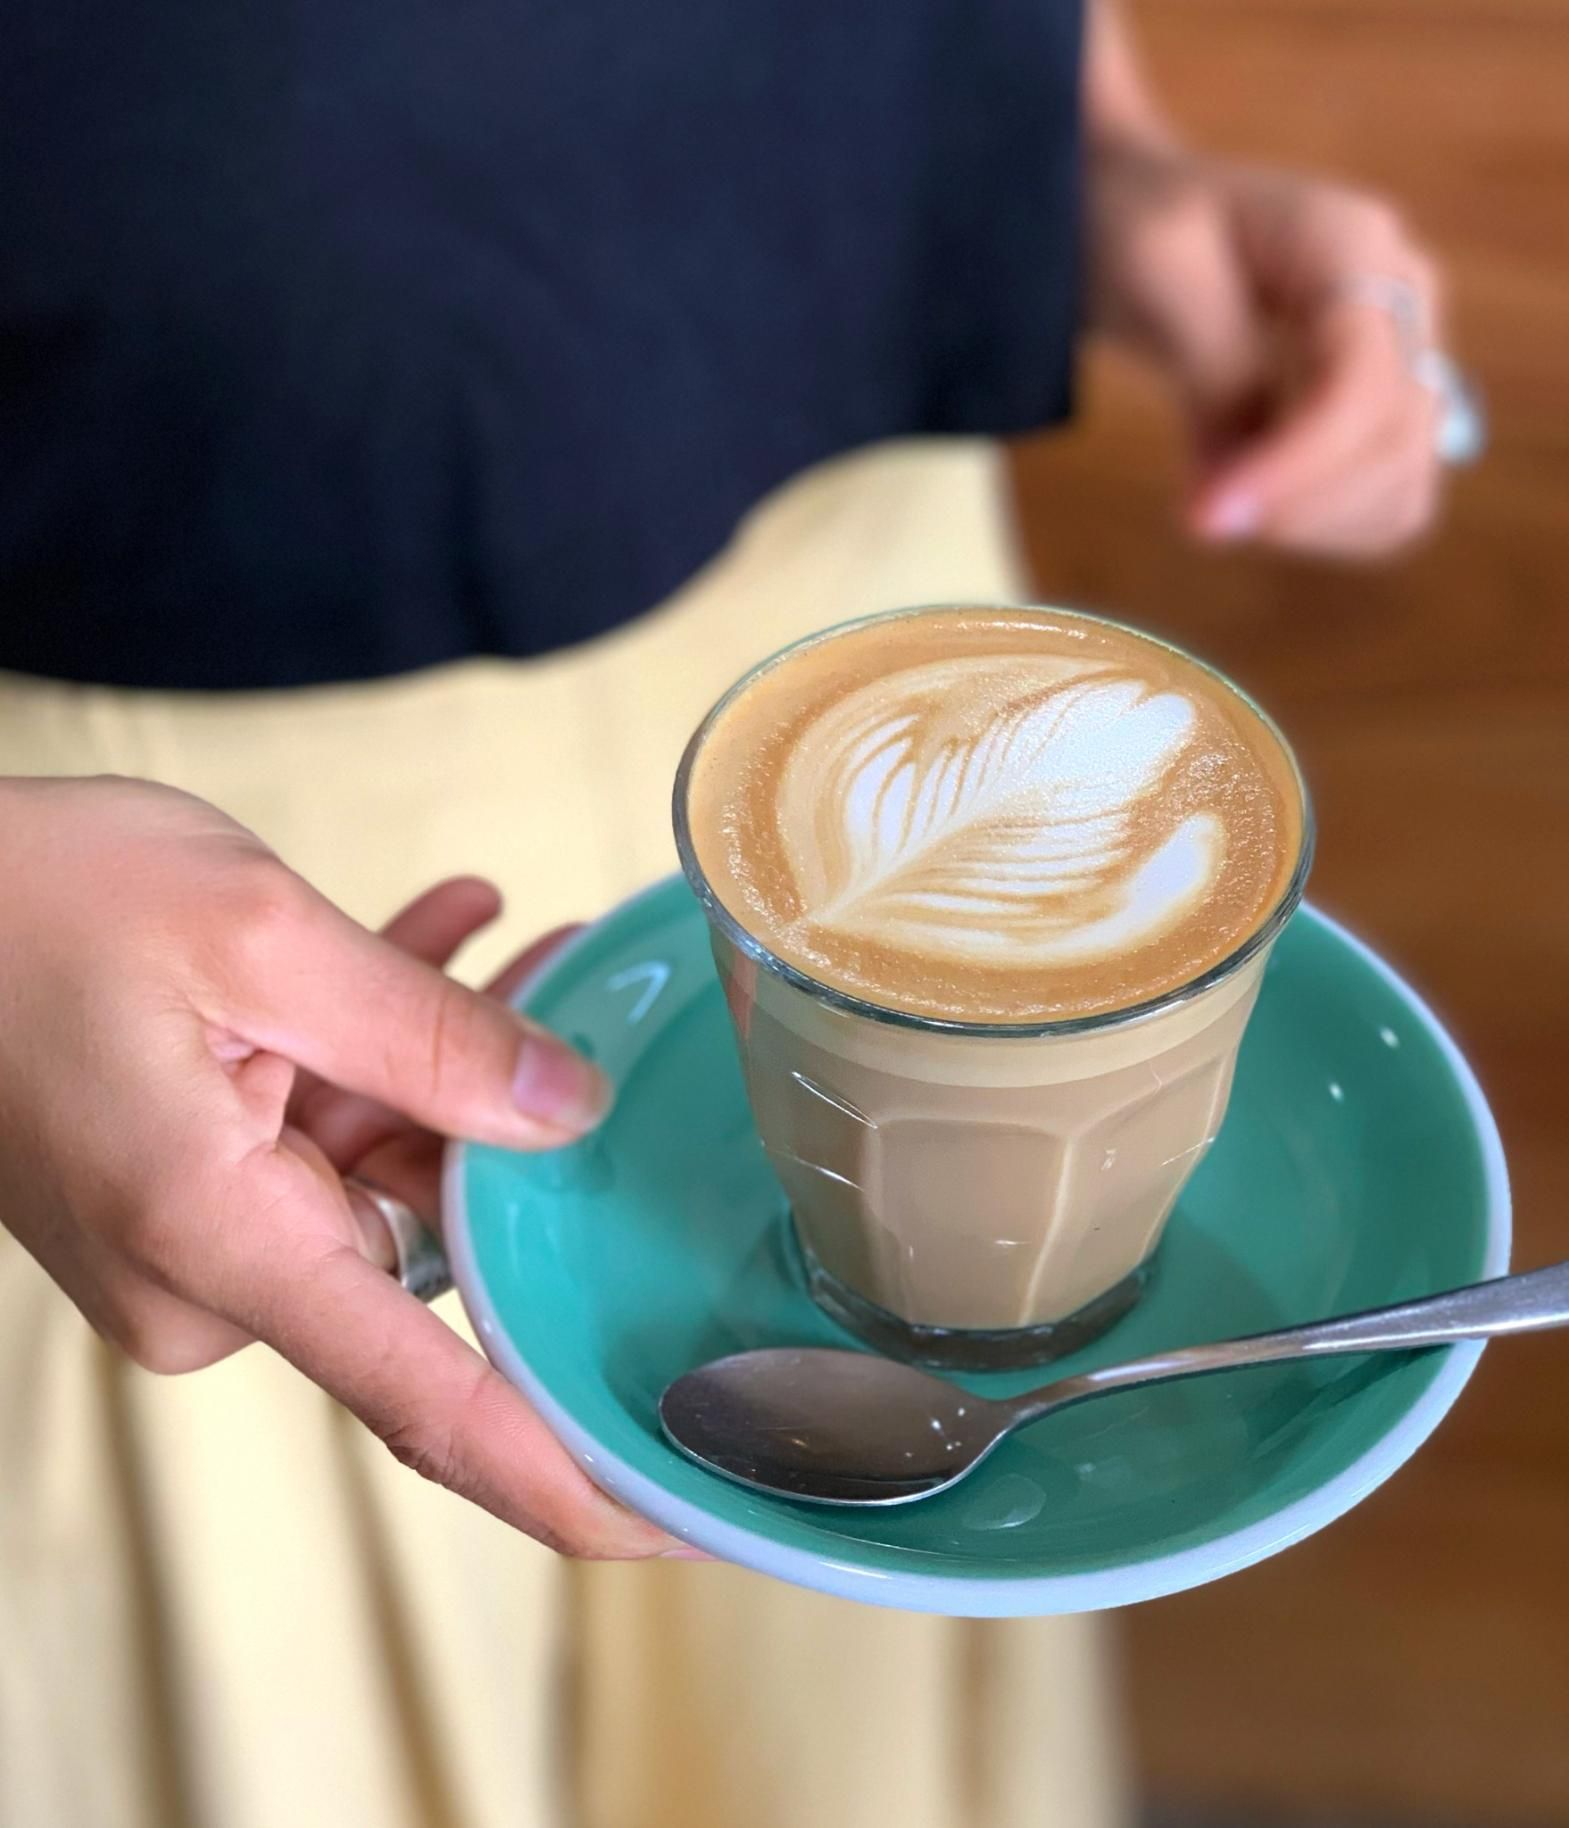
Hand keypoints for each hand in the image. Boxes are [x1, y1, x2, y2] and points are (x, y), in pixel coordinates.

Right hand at [0, 775, 684, 1559]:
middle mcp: (210, 1277)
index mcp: (222, 1243)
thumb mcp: (259, 936)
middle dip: (523, 1141)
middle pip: (433, 1248)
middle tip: (586, 1014)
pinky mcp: (189, 1193)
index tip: (679, 1509)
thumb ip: (429, 1033)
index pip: (431, 1409)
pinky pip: (323, 1142)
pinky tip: (436, 941)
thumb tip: (567, 1112)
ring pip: (389, 1177)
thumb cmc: (35, 901)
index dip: (566, 1472)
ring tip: (512, 952)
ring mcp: (196, 1242)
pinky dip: (378, 1059)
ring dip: (449, 1070)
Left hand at [1089, 140, 1447, 556]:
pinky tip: (1254, 508)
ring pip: (1403, 486)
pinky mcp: (1379, 412)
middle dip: (1299, 504)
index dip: (1298, 466)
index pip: (1363, 384)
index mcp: (1354, 247)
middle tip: (1199, 515)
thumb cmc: (1137, 225)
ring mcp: (1403, 359)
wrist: (1136, 215)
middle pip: (1396, 444)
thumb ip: (1214, 376)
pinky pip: (1386, 504)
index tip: (1206, 517)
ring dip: (1313, 525)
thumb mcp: (1159, 275)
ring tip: (1221, 502)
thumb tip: (1237, 492)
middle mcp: (1402, 304)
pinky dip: (1324, 529)